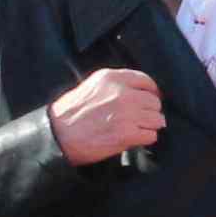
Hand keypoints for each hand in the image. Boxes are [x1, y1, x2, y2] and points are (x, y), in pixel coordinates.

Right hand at [49, 67, 164, 165]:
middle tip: (140, 120)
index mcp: (112, 78)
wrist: (58, 135)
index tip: (149, 100)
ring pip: (157, 118)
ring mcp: (127, 113)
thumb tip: (138, 92)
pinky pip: (151, 135)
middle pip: (154, 101)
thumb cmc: (71, 112)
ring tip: (137, 130)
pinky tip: (134, 139)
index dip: (151, 92)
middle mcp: (122, 93)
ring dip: (150, 126)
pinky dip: (145, 138)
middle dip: (149, 112)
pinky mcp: (127, 133)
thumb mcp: (92, 86)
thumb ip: (115, 85)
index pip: (146, 81)